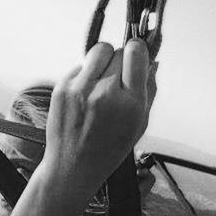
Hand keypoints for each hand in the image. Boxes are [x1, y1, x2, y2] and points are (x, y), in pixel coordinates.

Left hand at [42, 40, 154, 196]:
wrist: (73, 165)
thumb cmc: (108, 148)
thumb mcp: (140, 123)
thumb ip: (149, 89)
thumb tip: (153, 60)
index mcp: (130, 103)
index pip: (136, 53)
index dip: (138, 50)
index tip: (137, 53)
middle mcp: (104, 93)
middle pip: (118, 51)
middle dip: (122, 61)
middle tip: (119, 78)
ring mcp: (80, 89)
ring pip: (98, 51)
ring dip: (103, 60)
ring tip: (103, 80)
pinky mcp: (61, 88)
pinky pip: (80, 65)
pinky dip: (85, 74)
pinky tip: (86, 93)